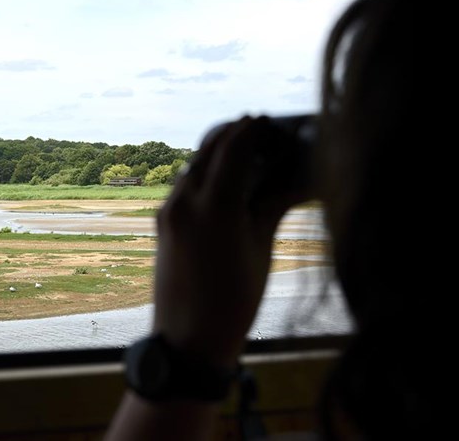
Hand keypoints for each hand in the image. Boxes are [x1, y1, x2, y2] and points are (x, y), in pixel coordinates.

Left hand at [152, 115, 312, 367]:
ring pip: (192, 166)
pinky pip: (183, 187)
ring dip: (215, 154)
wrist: (188, 341)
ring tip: (243, 152)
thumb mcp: (261, 248)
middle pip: (207, 150)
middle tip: (255, 128)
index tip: (265, 118)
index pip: (232, 148)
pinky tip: (224, 182)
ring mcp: (168, 212)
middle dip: (230, 135)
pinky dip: (203, 175)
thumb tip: (295, 177)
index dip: (250, 129)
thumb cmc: (233, 300)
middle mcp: (184, 201)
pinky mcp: (162, 225)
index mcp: (213, 205)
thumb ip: (272, 205)